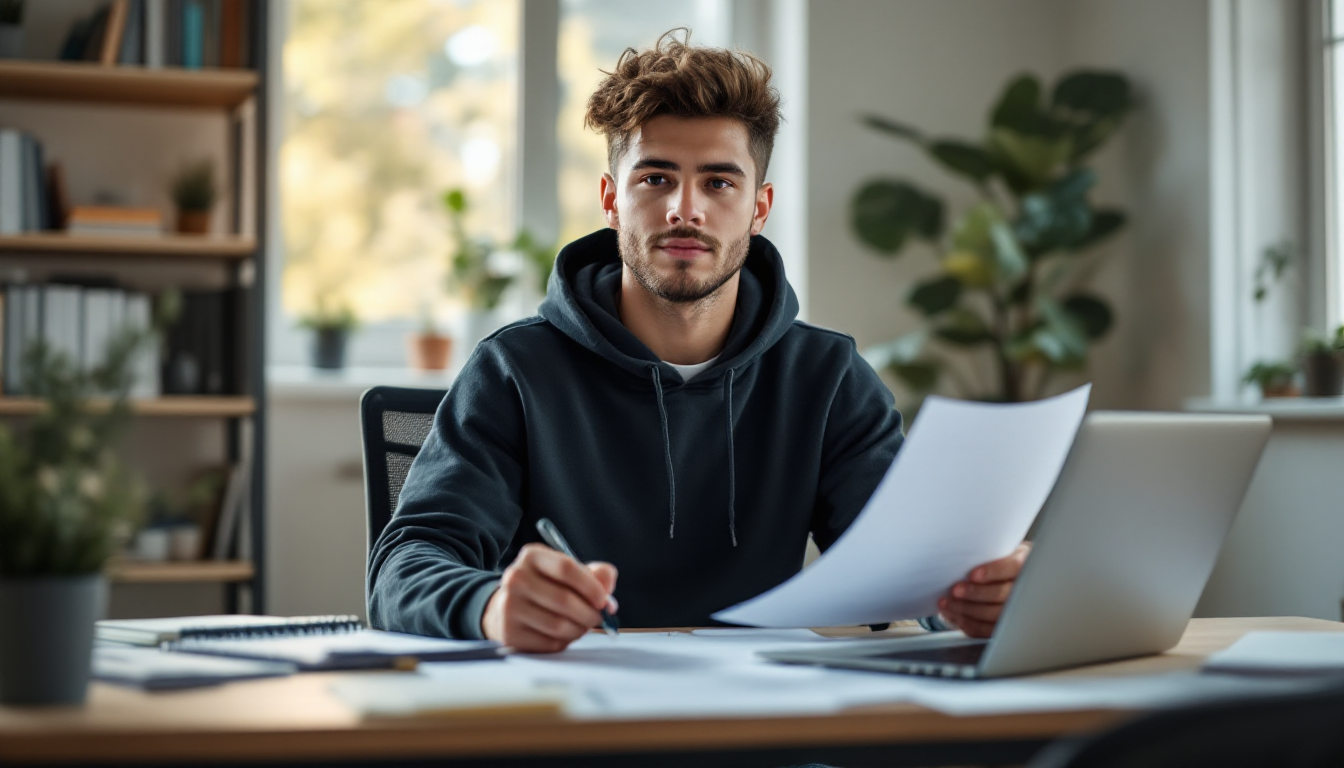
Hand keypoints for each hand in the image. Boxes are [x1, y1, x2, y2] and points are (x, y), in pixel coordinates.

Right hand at [481, 543, 617, 652]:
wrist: (508, 607)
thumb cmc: (547, 587)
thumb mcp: (569, 573)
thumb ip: (596, 574)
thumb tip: (607, 588)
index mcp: (532, 556)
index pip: (566, 568)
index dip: (591, 586)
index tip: (604, 600)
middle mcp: (515, 578)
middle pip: (564, 599)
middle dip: (590, 613)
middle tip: (599, 617)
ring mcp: (509, 606)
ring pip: (558, 625)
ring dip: (579, 629)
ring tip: (583, 625)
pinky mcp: (509, 633)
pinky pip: (548, 643)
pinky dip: (564, 642)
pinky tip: (564, 634)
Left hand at [938, 542, 1030, 638]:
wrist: (1002, 575)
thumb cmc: (995, 560)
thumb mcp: (996, 550)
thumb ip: (985, 554)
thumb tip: (961, 559)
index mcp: (1024, 563)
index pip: (1013, 567)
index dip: (993, 572)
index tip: (973, 574)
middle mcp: (1025, 587)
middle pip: (1004, 594)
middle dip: (976, 593)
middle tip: (955, 591)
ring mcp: (1018, 609)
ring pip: (995, 614)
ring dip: (967, 610)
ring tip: (948, 603)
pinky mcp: (1006, 626)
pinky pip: (988, 630)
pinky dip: (968, 624)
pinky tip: (954, 614)